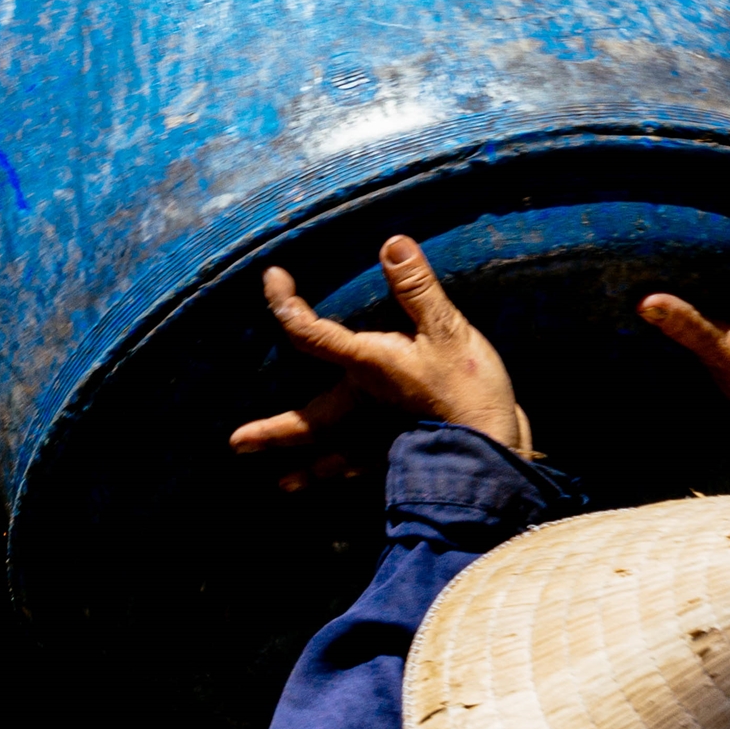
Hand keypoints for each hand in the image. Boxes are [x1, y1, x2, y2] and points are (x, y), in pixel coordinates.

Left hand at [229, 236, 529, 488]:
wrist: (493, 454)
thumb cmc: (467, 393)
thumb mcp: (447, 331)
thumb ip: (417, 289)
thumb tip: (391, 244)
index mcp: (366, 367)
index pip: (309, 332)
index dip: (285, 303)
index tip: (273, 277)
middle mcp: (361, 408)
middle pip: (307, 420)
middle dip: (273, 431)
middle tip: (236, 443)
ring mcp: (377, 442)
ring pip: (331, 458)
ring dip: (304, 471)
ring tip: (282, 484)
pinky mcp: (401, 461)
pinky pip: (362, 474)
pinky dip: (346, 480)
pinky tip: (343, 485)